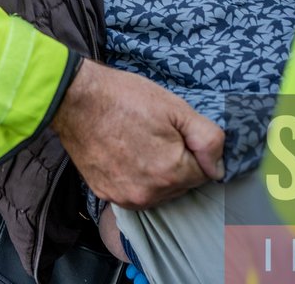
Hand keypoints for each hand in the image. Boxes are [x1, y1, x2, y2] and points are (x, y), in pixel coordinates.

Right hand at [52, 60, 224, 209]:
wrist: (75, 99)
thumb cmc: (124, 98)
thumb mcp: (175, 108)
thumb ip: (207, 139)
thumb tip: (219, 168)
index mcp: (171, 173)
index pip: (204, 174)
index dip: (194, 150)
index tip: (177, 133)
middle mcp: (149, 194)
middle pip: (180, 185)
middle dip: (176, 163)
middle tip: (157, 134)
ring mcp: (125, 197)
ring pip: (158, 192)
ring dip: (157, 174)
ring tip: (139, 143)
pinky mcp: (106, 194)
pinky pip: (134, 193)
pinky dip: (135, 178)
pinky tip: (124, 154)